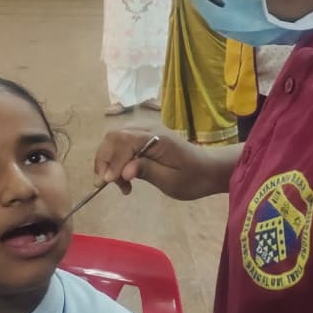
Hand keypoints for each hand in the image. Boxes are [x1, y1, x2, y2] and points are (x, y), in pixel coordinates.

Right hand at [93, 129, 216, 200]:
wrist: (207, 170)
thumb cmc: (192, 179)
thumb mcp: (171, 181)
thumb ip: (146, 171)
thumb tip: (123, 171)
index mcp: (158, 138)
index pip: (125, 141)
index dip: (113, 161)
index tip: (109, 182)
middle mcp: (148, 128)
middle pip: (114, 136)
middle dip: (105, 160)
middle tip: (109, 184)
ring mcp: (145, 130)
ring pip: (114, 139)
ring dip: (109, 161)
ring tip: (120, 184)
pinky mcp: (143, 136)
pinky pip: (121, 143)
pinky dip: (116, 159)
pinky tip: (124, 176)